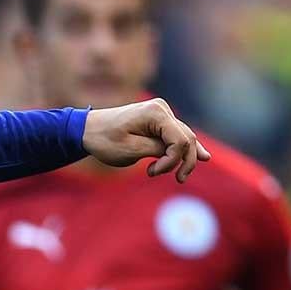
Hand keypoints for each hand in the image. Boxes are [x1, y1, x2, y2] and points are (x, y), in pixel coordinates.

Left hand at [81, 99, 210, 180]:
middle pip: (187, 138)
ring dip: (183, 158)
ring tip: (180, 177)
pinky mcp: (158, 121)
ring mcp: (161, 113)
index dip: (173, 161)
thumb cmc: (105, 140)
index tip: (152, 172)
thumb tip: (181, 154)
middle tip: (178, 180)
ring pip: (184, 138)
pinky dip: (183, 149)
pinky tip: (203, 156)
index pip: (181, 140)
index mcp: (156, 113)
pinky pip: (176, 136)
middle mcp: (162, 109)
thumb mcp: (132, 150)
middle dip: (184, 161)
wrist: (87, 130)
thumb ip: (159, 151)